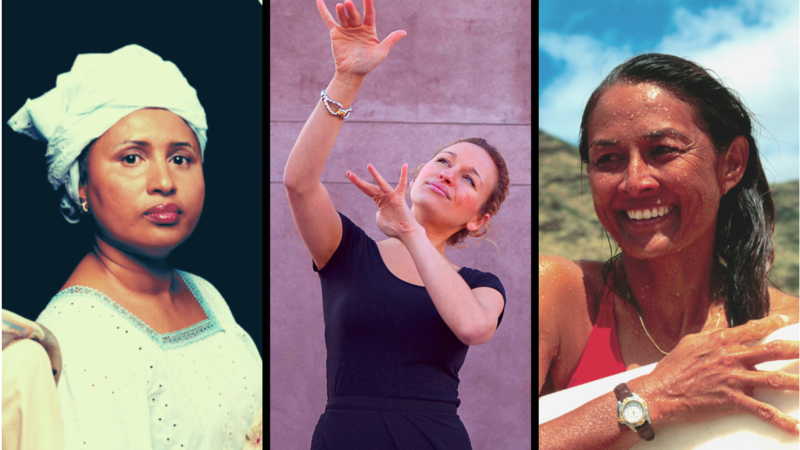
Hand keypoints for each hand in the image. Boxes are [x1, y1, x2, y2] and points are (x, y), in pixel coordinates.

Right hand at [316, 0, 406, 76]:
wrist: (352, 74)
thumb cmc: (368, 64)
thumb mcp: (381, 52)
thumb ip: (390, 40)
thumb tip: (404, 32)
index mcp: (369, 29)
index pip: (369, 14)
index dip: (368, 4)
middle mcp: (358, 27)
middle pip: (355, 15)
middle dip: (352, 10)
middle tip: (348, 3)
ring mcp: (346, 29)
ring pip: (344, 17)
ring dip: (342, 11)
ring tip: (341, 6)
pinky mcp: (335, 33)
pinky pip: (329, 20)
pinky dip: (324, 11)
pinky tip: (319, 1)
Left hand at [346, 163, 422, 241]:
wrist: (405, 232)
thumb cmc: (393, 229)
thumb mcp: (380, 221)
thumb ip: (378, 214)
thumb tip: (378, 212)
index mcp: (379, 201)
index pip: (366, 190)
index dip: (358, 183)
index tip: (349, 174)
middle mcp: (385, 196)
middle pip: (369, 187)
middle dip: (358, 181)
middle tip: (348, 173)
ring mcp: (392, 196)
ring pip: (381, 183)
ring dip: (375, 175)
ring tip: (368, 165)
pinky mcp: (399, 197)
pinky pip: (402, 185)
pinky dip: (403, 175)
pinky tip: (404, 165)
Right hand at [643, 314, 798, 434]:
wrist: (660, 393)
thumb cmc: (672, 368)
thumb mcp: (689, 342)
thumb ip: (710, 334)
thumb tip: (721, 325)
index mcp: (719, 341)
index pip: (752, 329)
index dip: (772, 323)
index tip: (785, 320)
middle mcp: (730, 357)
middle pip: (772, 351)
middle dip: (796, 349)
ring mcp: (733, 379)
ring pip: (773, 379)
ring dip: (797, 383)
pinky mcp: (731, 400)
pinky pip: (761, 410)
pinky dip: (780, 420)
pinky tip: (795, 427)